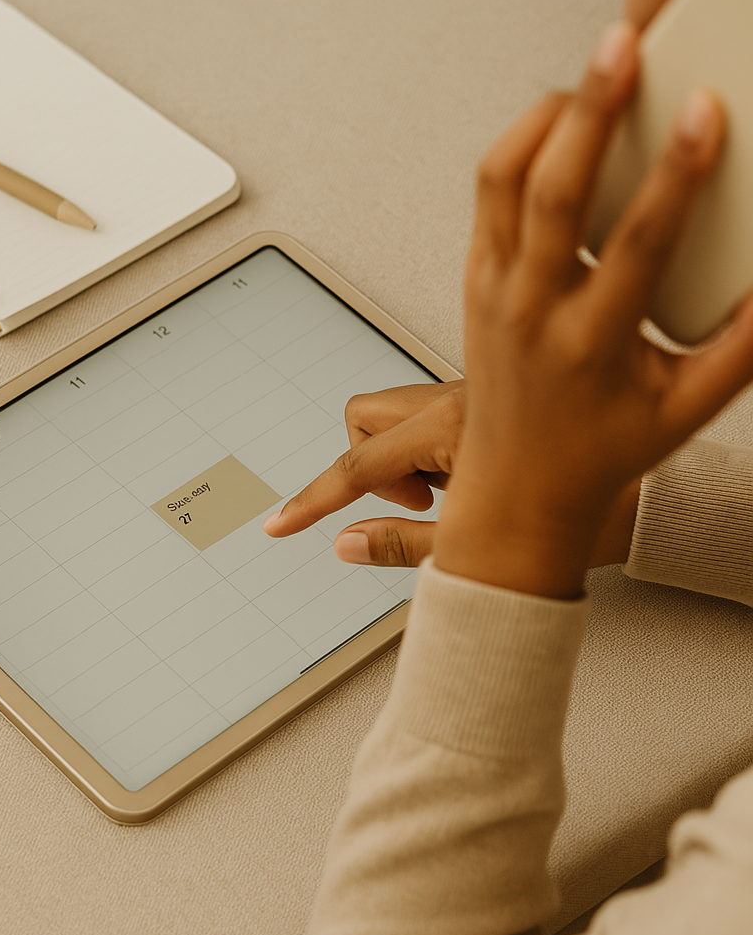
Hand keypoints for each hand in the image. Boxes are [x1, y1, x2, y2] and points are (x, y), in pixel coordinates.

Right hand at [263, 379, 642, 570]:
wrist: (652, 486)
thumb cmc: (590, 510)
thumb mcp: (483, 541)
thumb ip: (404, 544)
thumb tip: (344, 546)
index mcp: (453, 427)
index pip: (358, 466)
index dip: (312, 500)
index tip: (281, 522)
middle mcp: (459, 394)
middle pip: (365, 414)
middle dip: (372, 461)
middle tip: (422, 501)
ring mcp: (474, 387)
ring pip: (398, 407)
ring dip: (407, 452)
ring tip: (458, 486)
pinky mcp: (490, 388)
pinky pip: (434, 408)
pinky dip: (437, 443)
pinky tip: (477, 469)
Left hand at [433, 20, 752, 598]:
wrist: (519, 492)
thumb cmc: (604, 449)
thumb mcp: (689, 411)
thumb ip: (743, 348)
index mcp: (590, 345)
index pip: (637, 245)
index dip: (678, 174)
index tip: (707, 113)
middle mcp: (531, 312)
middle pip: (551, 194)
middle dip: (591, 111)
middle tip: (623, 45)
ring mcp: (493, 292)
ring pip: (502, 182)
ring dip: (545, 117)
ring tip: (594, 74)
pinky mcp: (474, 278)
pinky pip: (488, 194)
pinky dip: (520, 145)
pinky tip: (562, 120)